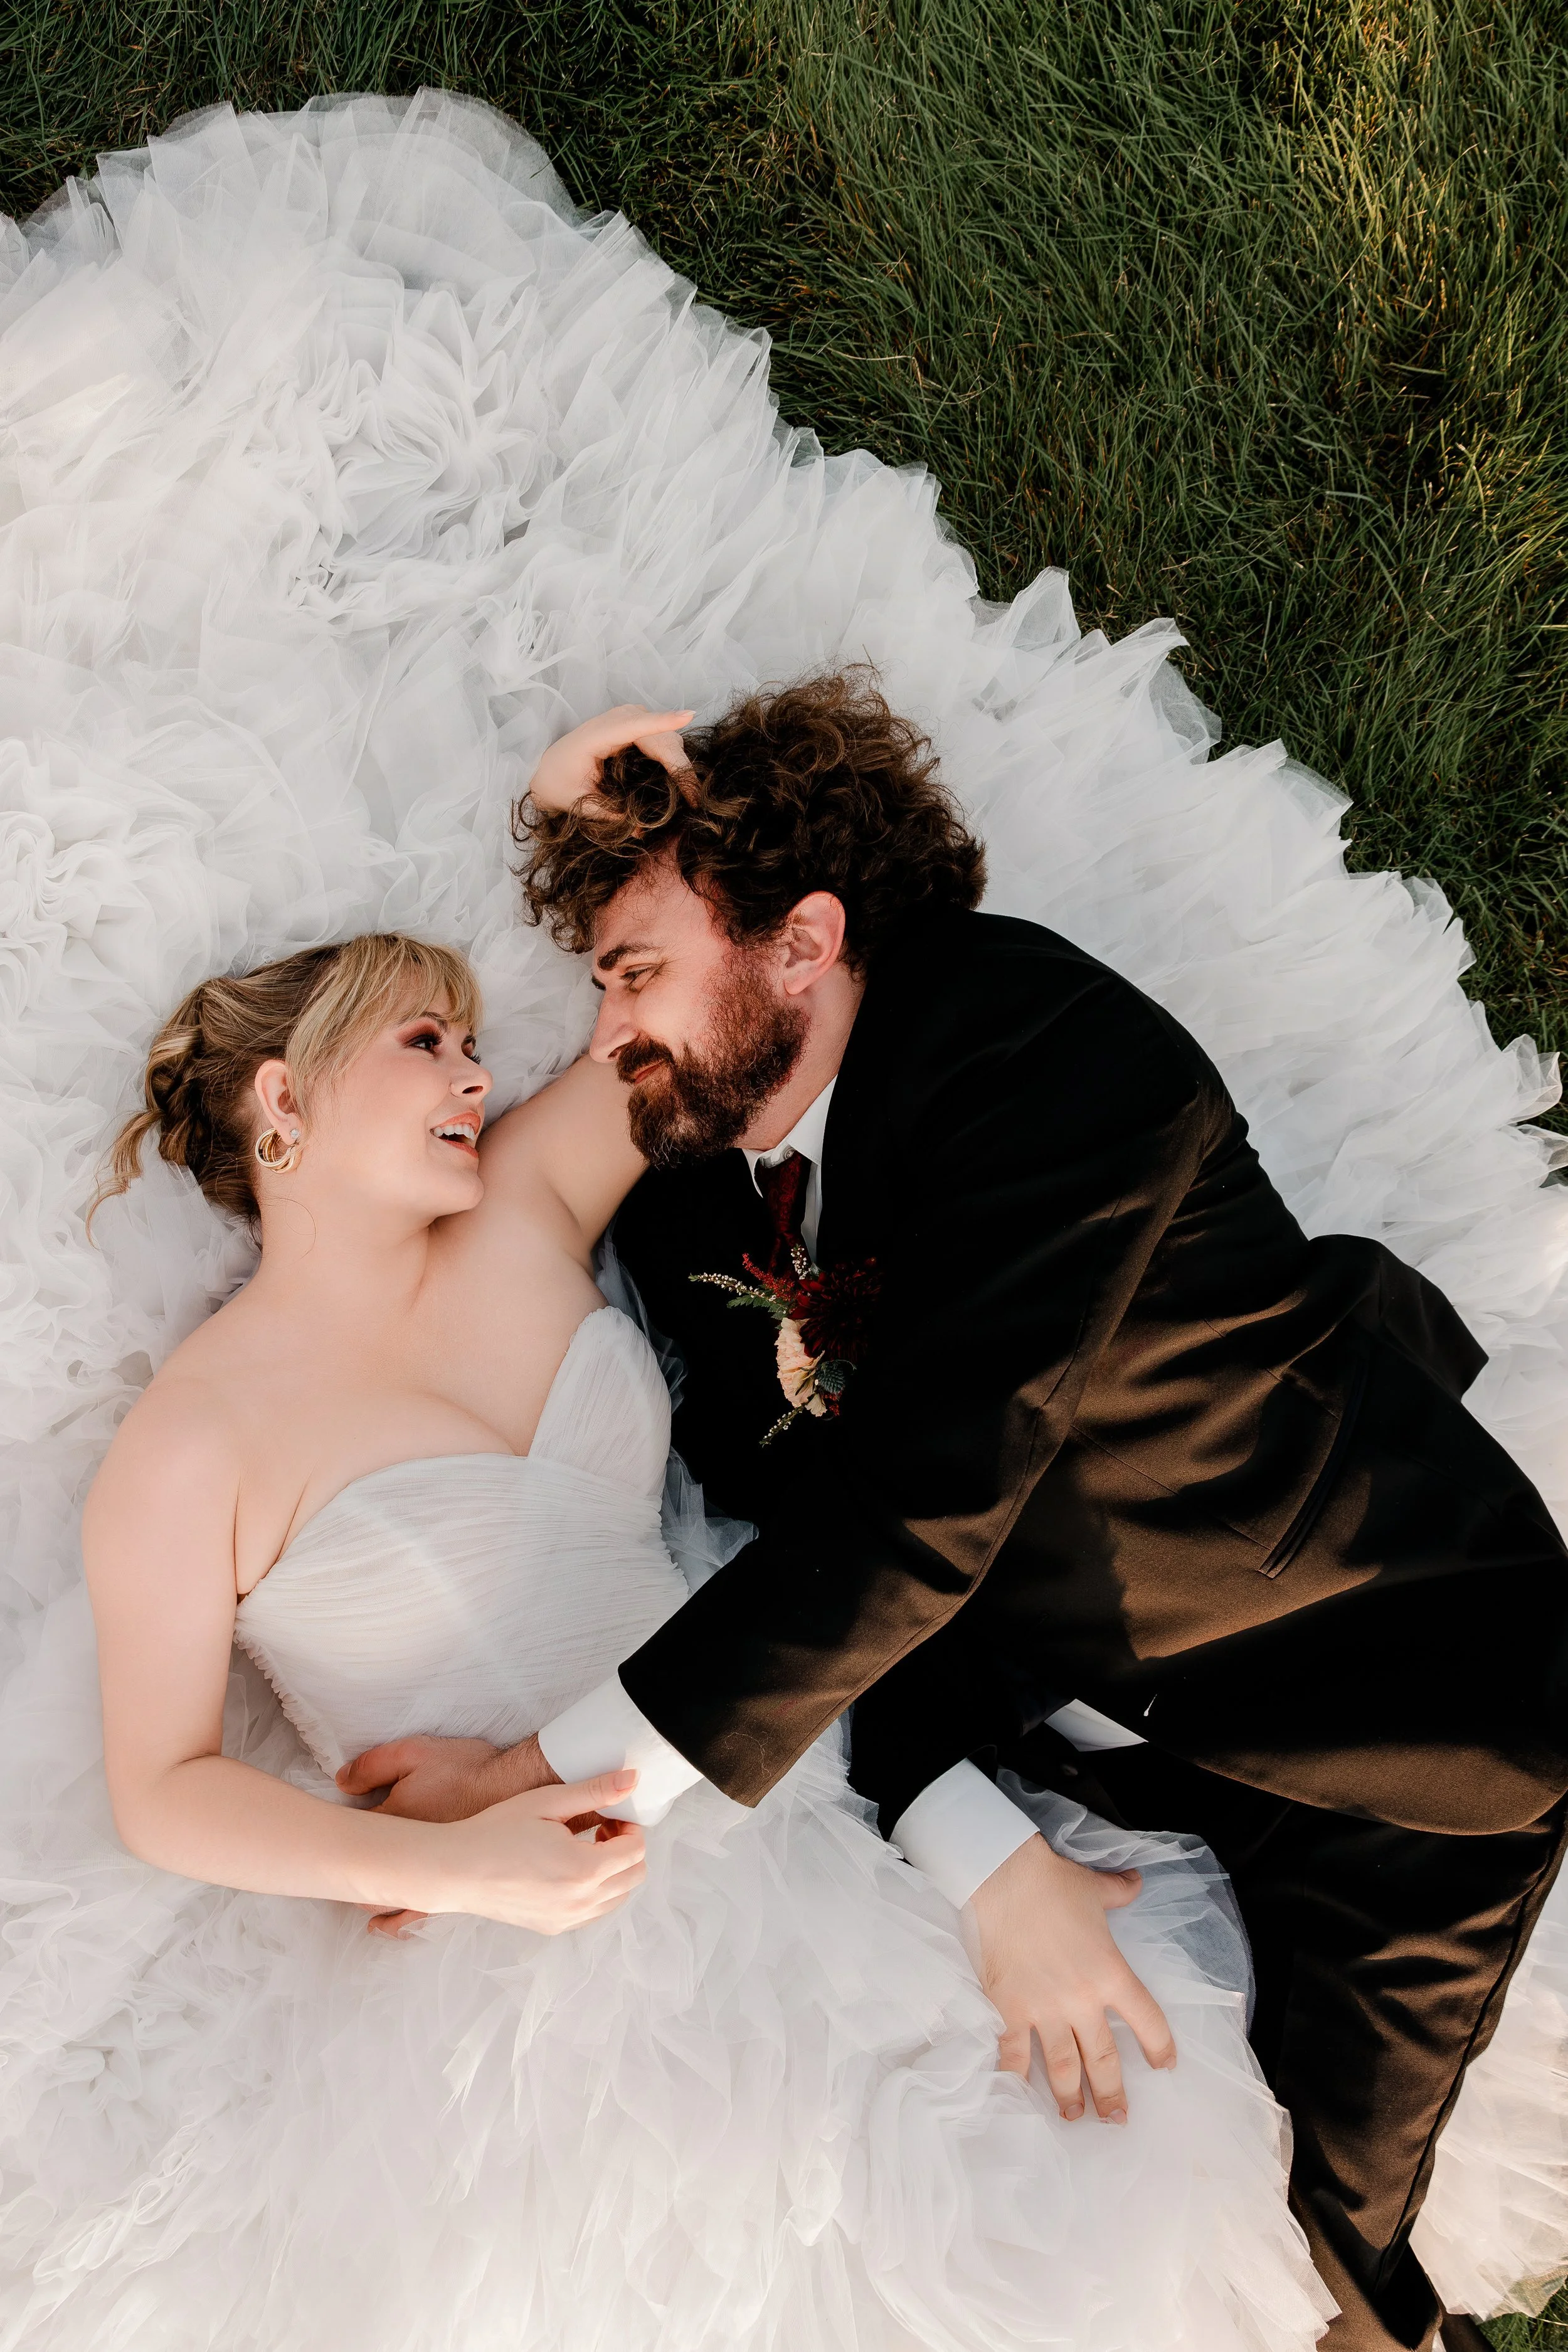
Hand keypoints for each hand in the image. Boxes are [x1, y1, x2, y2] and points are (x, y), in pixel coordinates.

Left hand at [339, 1733, 565, 1937]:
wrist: (519, 1788)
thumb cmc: (467, 1769)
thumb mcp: (415, 1753)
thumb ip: (373, 1765)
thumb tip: (341, 1783)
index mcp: (393, 1824)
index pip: (354, 1835)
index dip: (340, 1835)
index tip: (329, 1836)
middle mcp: (407, 1858)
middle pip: (364, 1877)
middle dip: (349, 1877)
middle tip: (333, 1877)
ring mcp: (429, 1877)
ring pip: (387, 1902)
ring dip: (369, 1904)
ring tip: (358, 1907)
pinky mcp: (452, 1888)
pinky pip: (417, 1915)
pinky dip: (399, 1923)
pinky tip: (392, 1927)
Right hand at [433, 1771, 647, 1933]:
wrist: (455, 1870)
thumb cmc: (497, 1831)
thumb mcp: (547, 1802)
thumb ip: (595, 1791)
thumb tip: (633, 1779)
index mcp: (583, 1870)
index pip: (636, 1850)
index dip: (629, 1825)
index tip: (609, 1813)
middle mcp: (581, 1902)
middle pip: (634, 1876)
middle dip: (626, 1847)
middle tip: (600, 1827)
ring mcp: (567, 1920)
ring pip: (618, 1897)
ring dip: (613, 1870)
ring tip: (583, 1847)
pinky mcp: (554, 1927)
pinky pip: (594, 1912)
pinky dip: (596, 1890)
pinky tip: (569, 1868)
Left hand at [527, 705, 694, 815]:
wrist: (548, 767)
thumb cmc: (560, 783)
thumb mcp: (579, 803)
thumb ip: (608, 815)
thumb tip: (641, 833)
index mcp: (595, 736)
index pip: (634, 725)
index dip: (662, 721)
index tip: (688, 716)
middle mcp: (616, 719)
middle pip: (661, 737)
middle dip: (681, 767)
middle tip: (694, 802)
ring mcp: (629, 718)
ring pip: (668, 738)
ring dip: (681, 765)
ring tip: (689, 797)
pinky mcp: (637, 725)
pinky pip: (665, 739)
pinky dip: (675, 760)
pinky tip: (679, 783)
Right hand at [970, 1832, 1175, 2122]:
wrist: (1002, 1878)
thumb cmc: (1052, 1882)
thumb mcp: (1095, 1887)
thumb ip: (1120, 1892)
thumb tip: (1137, 1882)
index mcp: (1110, 1974)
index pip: (1147, 2021)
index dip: (1160, 2047)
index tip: (1165, 2067)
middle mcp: (1081, 2001)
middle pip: (1103, 2059)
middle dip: (1112, 2094)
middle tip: (1117, 2120)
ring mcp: (1043, 2010)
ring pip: (1062, 2066)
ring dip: (1069, 2097)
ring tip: (1073, 2117)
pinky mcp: (1008, 2009)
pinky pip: (1015, 2054)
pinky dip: (1017, 2078)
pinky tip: (1019, 2095)